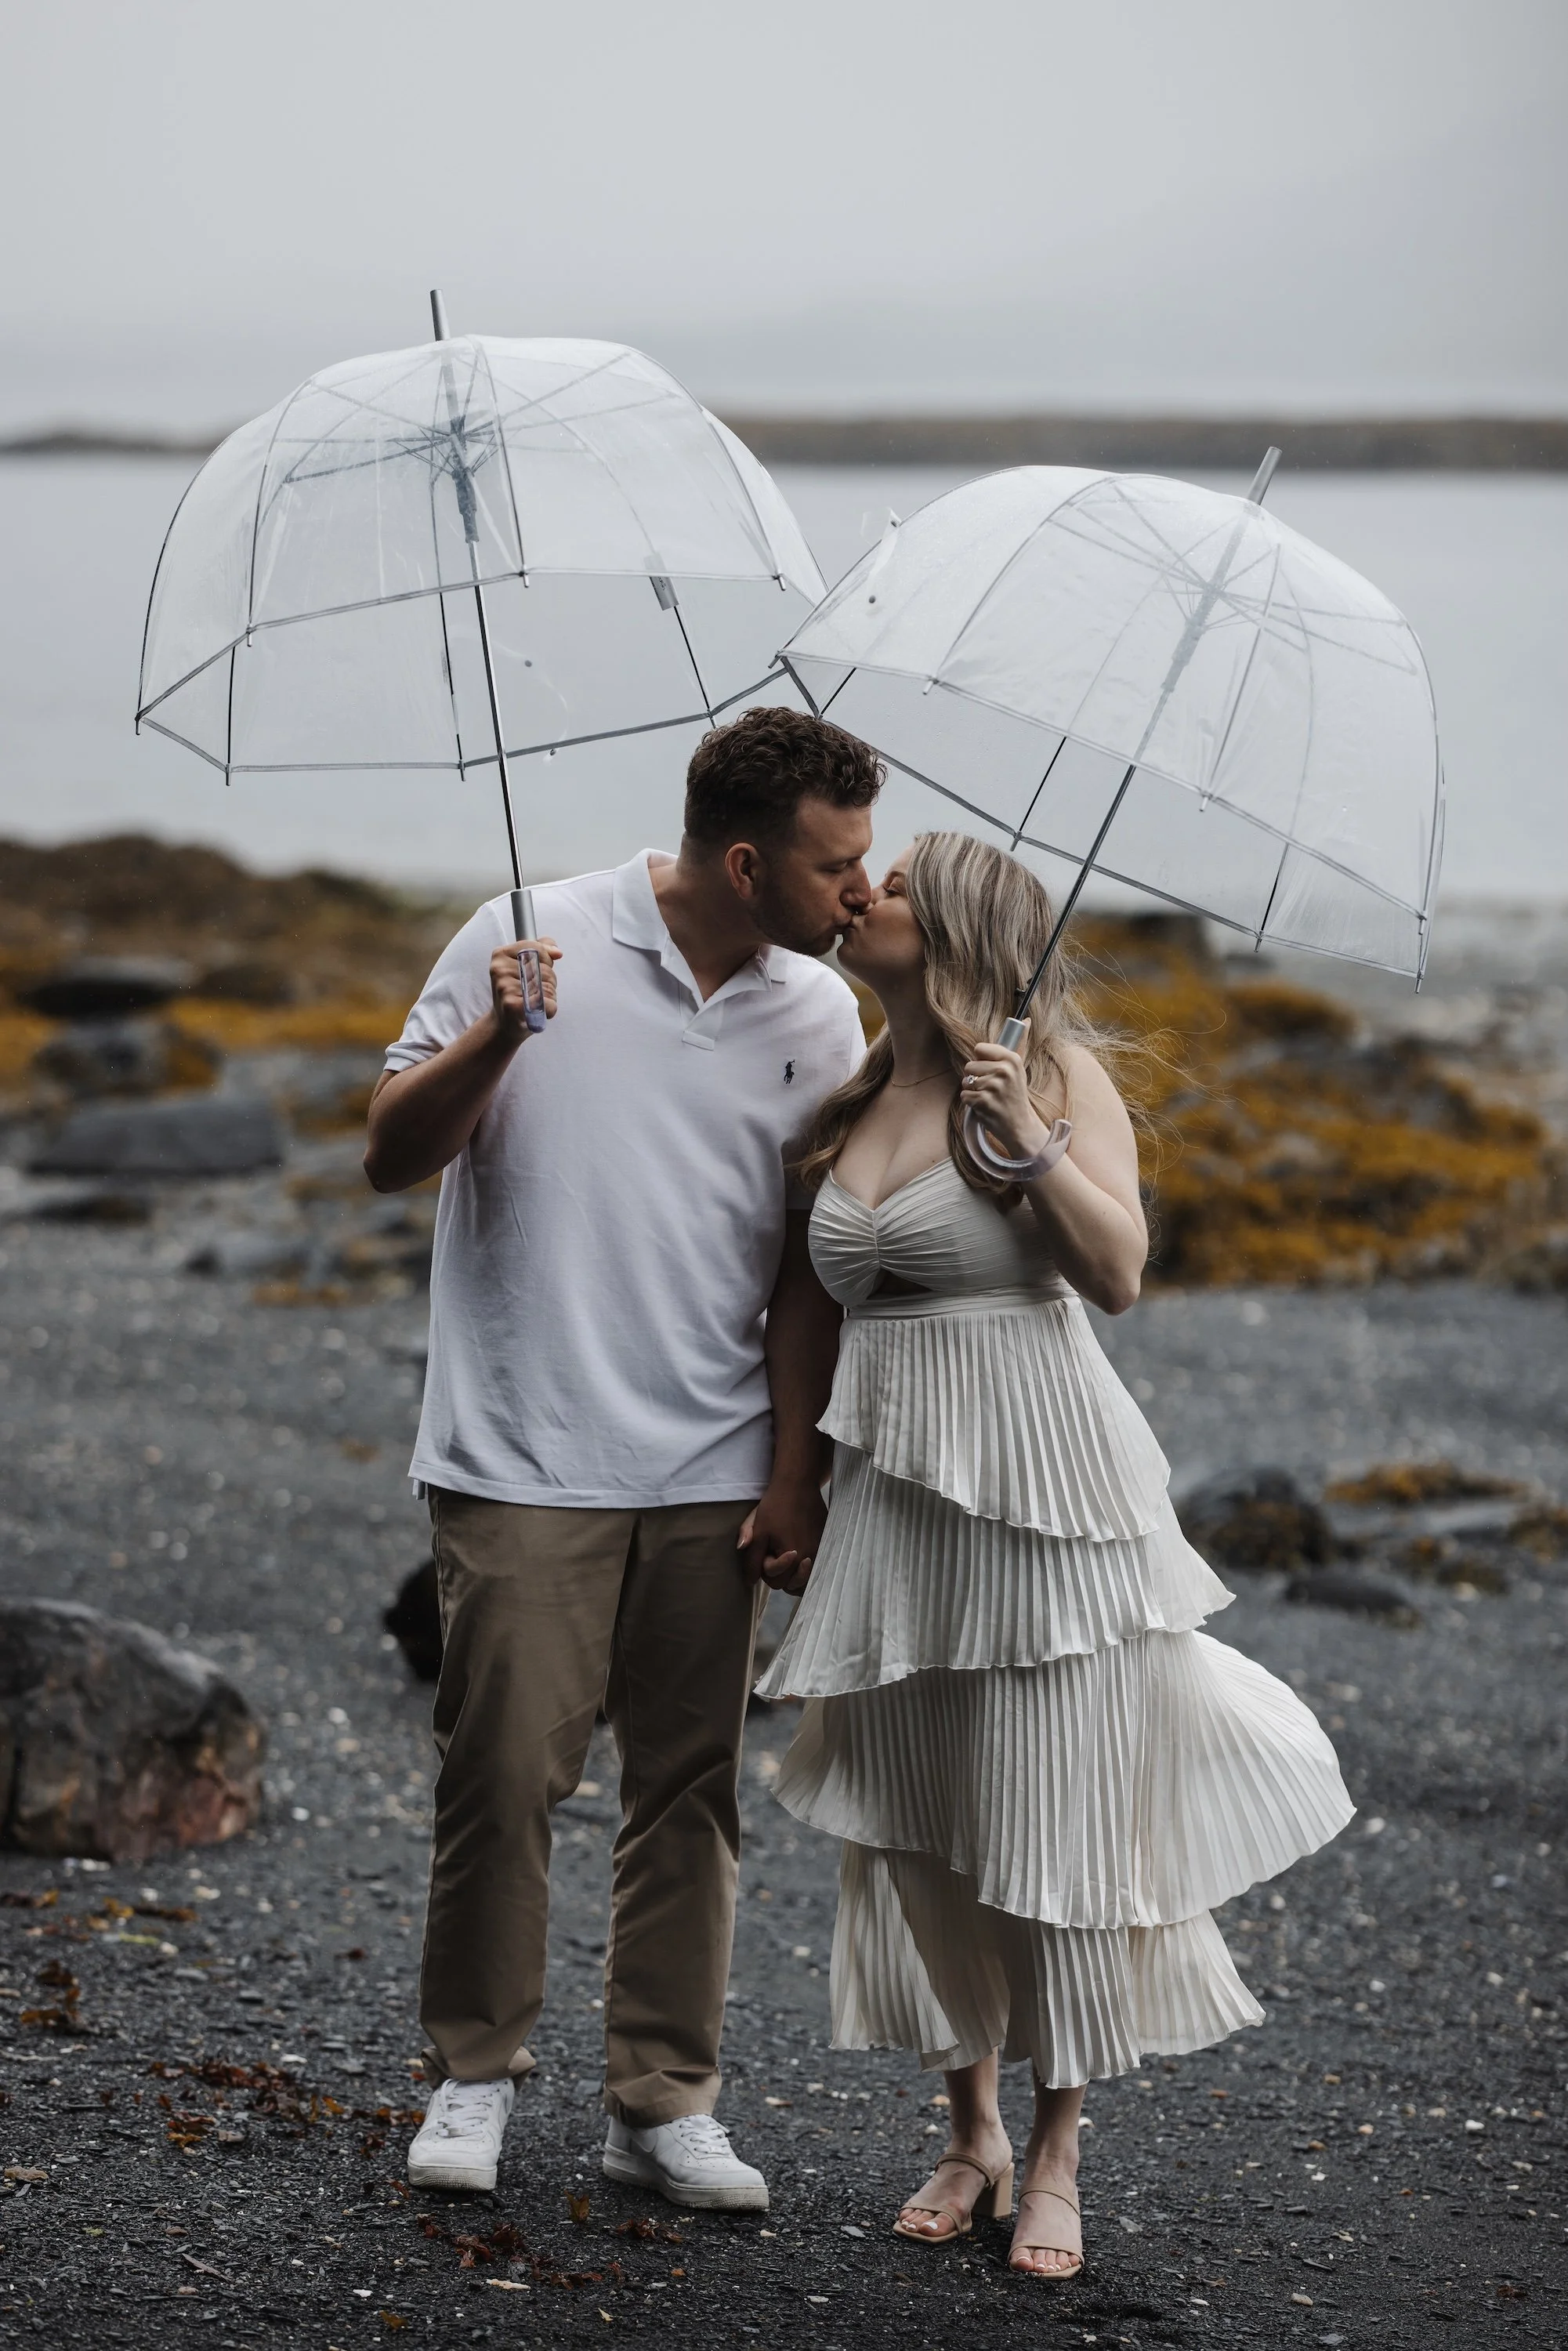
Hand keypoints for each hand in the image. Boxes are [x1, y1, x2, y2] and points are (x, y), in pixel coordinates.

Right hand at [488, 936, 559, 1047]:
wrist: (504, 1023)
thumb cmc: (517, 992)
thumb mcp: (523, 965)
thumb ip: (540, 949)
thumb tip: (556, 952)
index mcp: (500, 955)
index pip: (536, 948)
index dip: (545, 959)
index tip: (539, 969)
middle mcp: (500, 969)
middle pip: (545, 969)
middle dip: (548, 980)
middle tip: (534, 990)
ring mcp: (505, 987)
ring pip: (548, 986)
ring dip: (549, 995)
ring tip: (534, 1001)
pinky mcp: (513, 1006)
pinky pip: (548, 1003)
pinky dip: (550, 1008)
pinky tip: (538, 1010)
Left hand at [738, 1475, 826, 1595]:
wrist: (798, 1484)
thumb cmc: (774, 1506)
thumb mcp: (758, 1531)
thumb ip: (752, 1559)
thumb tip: (750, 1581)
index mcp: (792, 1556)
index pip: (776, 1582)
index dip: (767, 1569)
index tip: (767, 1551)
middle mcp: (810, 1558)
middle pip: (792, 1585)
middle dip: (781, 1574)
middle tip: (776, 1553)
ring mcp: (821, 1551)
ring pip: (807, 1580)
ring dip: (796, 1576)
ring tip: (788, 1560)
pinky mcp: (827, 1543)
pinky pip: (818, 1567)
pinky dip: (809, 1569)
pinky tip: (800, 1556)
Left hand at [960, 1030, 1050, 1161]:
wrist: (1020, 1124)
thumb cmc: (1016, 1095)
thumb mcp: (1019, 1067)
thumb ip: (1019, 1043)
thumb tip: (1027, 1019)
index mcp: (1011, 1059)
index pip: (979, 1049)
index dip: (981, 1061)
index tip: (991, 1070)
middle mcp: (1004, 1070)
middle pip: (969, 1066)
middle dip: (975, 1078)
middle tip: (991, 1088)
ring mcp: (993, 1087)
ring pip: (965, 1081)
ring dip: (973, 1091)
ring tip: (989, 1098)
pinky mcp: (984, 1102)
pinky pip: (964, 1096)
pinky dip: (971, 1103)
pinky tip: (985, 1106)